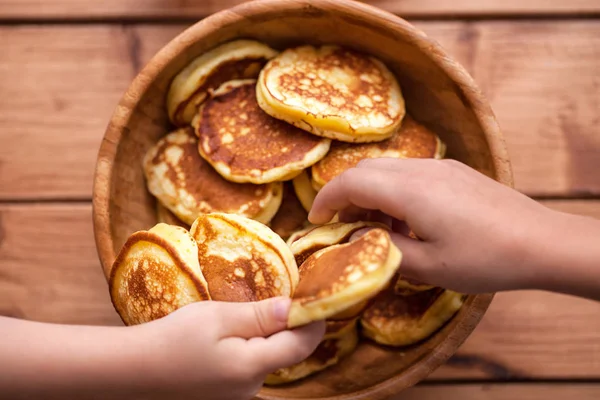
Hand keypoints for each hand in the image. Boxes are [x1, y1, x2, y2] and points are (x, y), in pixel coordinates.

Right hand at [134, 297, 324, 399]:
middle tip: (285, 292)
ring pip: (268, 357)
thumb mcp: (218, 317)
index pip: (301, 345)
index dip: (313, 320)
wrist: (134, 369)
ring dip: (268, 334)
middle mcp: (251, 387)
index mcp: (252, 368)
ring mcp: (238, 393)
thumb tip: (295, 308)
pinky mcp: (226, 392)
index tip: (315, 296)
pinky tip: (236, 330)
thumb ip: (260, 315)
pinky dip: (252, 345)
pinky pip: (251, 364)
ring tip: (254, 309)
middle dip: (290, 325)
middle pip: (286, 352)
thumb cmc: (174, 338)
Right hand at [309, 158, 559, 293]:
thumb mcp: (428, 267)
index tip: (316, 221)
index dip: (326, 199)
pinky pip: (410, 173)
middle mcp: (421, 170)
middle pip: (366, 169)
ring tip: (374, 226)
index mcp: (409, 191)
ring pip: (388, 169)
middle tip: (341, 225)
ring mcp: (441, 167)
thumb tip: (362, 236)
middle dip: (344, 194)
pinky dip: (392, 190)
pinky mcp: (456, 172)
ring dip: (370, 192)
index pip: (351, 182)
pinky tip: (405, 218)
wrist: (541, 242)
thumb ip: (386, 249)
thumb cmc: (484, 258)